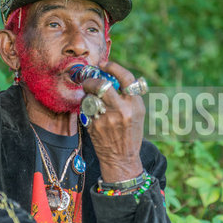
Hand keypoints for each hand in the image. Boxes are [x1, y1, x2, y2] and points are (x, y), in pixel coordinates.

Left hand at [81, 61, 144, 182]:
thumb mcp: (137, 113)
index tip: (104, 64)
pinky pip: (85, 108)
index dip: (113, 67)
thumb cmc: (130, 132)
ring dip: (87, 94)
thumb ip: (129, 95)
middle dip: (92, 80)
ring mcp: (106, 118)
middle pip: (102, 85)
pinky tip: (91, 112)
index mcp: (135, 104)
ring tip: (91, 98)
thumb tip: (114, 75)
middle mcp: (121, 110)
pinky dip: (86, 107)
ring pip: (90, 96)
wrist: (121, 158)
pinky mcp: (94, 126)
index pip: (125, 78)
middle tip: (89, 81)